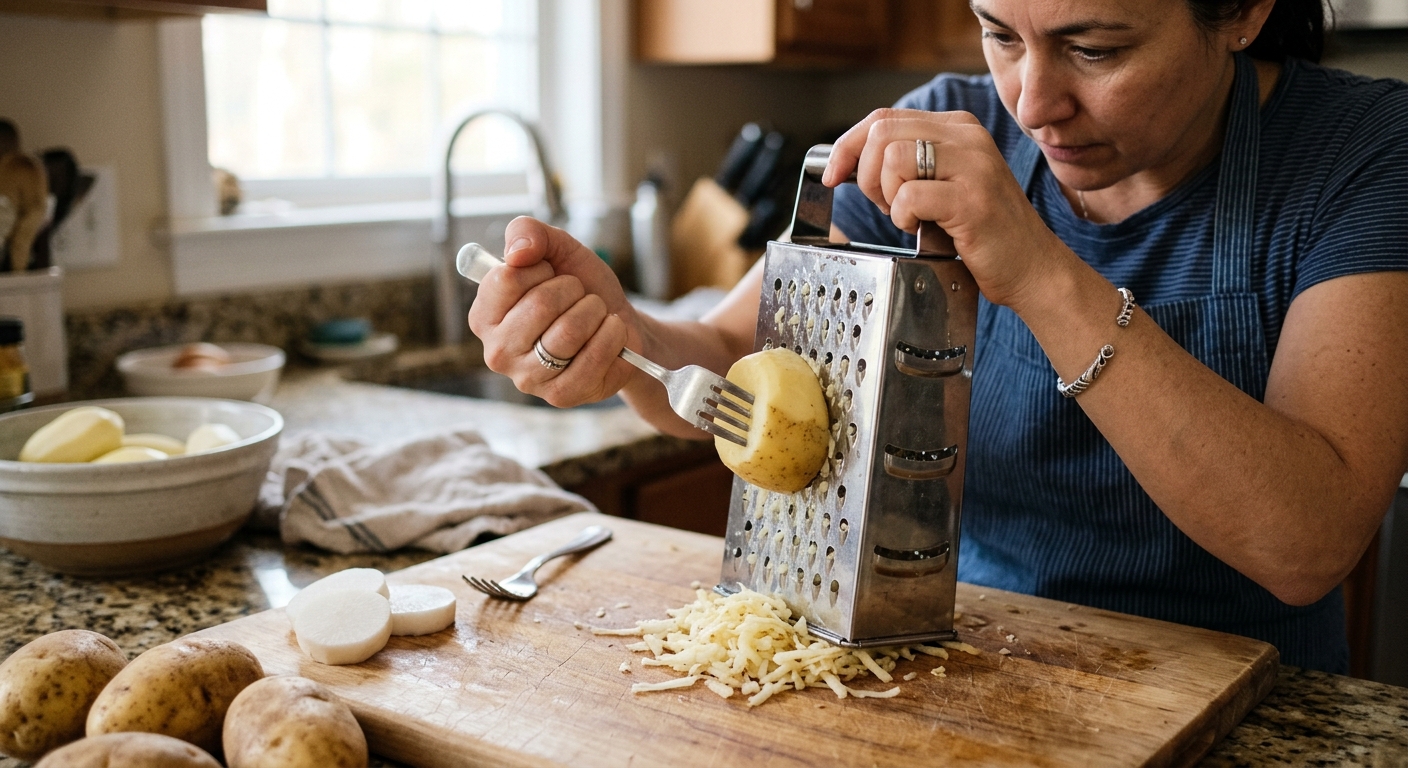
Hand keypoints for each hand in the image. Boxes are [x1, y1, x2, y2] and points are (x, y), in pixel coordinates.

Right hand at [467, 216, 641, 406]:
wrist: (618, 324)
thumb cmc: (581, 289)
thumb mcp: (556, 249)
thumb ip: (528, 232)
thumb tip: (518, 251)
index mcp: (485, 316)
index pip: (507, 279)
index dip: (541, 269)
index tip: (550, 276)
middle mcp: (497, 352)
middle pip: (540, 305)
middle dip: (574, 290)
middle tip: (580, 296)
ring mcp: (528, 380)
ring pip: (569, 332)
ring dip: (596, 312)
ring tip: (597, 314)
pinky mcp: (562, 396)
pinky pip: (594, 359)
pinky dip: (614, 336)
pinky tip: (611, 335)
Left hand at [823, 108, 1066, 309]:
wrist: (1031, 266)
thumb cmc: (981, 230)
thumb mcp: (943, 183)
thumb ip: (909, 162)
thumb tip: (849, 159)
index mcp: (957, 127)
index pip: (884, 117)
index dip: (847, 145)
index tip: (833, 175)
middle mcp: (967, 136)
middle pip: (882, 133)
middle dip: (866, 175)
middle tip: (886, 204)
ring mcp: (973, 165)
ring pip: (893, 159)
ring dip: (887, 196)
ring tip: (910, 215)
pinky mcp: (972, 198)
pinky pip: (910, 196)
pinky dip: (904, 218)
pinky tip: (923, 228)